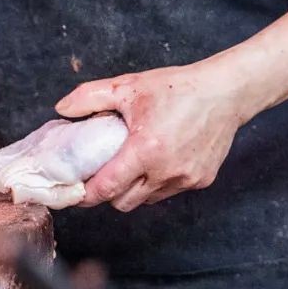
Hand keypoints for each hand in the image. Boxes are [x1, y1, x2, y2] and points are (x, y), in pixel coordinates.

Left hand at [55, 59, 247, 211]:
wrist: (226, 92)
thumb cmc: (178, 88)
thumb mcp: (129, 86)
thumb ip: (89, 97)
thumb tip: (61, 109)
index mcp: (145, 150)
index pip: (106, 188)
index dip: (86, 194)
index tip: (73, 191)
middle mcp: (166, 171)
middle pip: (123, 202)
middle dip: (108, 193)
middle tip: (100, 175)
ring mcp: (186, 180)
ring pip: (146, 199)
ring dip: (133, 189)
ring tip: (128, 165)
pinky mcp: (201, 181)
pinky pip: (168, 191)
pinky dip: (156, 183)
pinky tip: (156, 161)